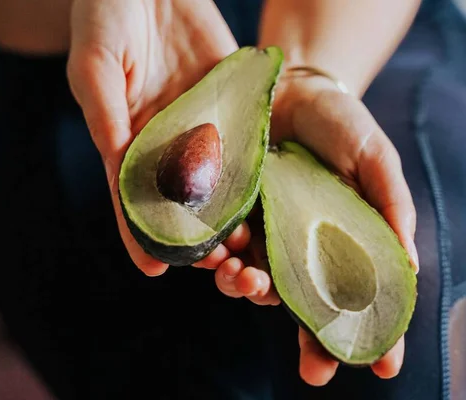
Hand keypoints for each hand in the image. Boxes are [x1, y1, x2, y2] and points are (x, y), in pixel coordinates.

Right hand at [67, 0, 248, 275]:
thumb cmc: (106, 14)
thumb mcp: (96, 62)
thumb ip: (106, 113)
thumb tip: (116, 163)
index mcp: (124, 139)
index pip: (131, 197)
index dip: (139, 233)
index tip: (153, 269)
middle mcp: (163, 141)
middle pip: (180, 201)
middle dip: (197, 236)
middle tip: (219, 266)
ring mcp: (200, 125)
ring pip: (218, 181)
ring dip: (233, 216)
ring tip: (250, 246)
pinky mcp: (230, 102)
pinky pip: (245, 140)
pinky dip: (258, 171)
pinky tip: (275, 198)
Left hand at [215, 76, 419, 385]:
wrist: (289, 88)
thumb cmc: (340, 126)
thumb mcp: (373, 161)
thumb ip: (390, 208)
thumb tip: (408, 266)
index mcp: (340, 244)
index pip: (356, 300)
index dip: (368, 336)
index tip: (382, 366)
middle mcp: (298, 249)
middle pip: (301, 305)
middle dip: (304, 332)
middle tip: (306, 347)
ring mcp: (261, 235)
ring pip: (254, 282)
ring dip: (250, 291)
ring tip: (247, 281)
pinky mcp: (228, 215)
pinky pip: (220, 248)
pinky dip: (219, 257)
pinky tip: (221, 252)